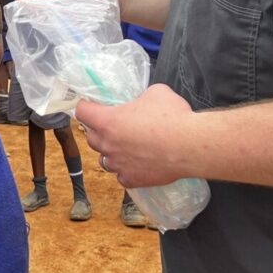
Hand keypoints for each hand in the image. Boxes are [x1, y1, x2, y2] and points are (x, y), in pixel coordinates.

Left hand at [77, 84, 195, 187]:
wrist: (189, 146)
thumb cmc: (172, 116)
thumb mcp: (155, 93)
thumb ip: (141, 98)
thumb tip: (142, 102)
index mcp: (108, 122)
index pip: (82, 112)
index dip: (86, 107)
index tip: (91, 106)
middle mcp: (108, 145)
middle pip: (90, 138)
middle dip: (98, 131)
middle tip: (113, 126)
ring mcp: (118, 165)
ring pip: (104, 160)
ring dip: (110, 152)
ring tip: (125, 147)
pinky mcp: (131, 179)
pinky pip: (121, 175)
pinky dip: (126, 170)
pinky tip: (137, 164)